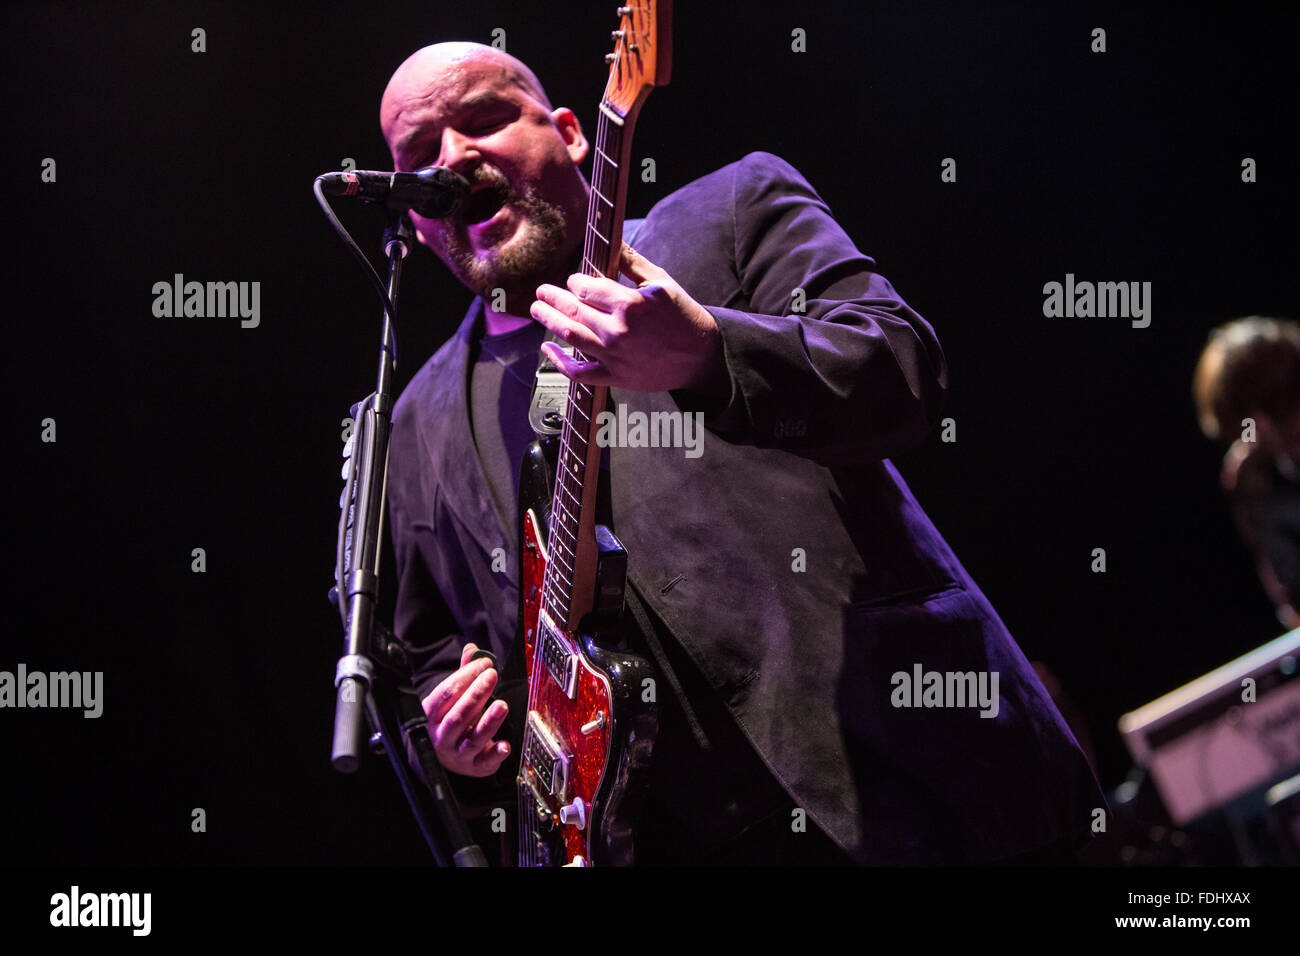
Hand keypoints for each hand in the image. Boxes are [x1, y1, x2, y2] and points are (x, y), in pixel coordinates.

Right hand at [420, 643, 510, 776]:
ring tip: (502, 705)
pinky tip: (505, 745)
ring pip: (472, 739)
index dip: (465, 676)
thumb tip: (473, 649)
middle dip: (476, 694)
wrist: (444, 756)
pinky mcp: (473, 767)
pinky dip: (495, 754)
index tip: (484, 664)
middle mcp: (440, 736)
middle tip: (492, 676)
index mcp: (430, 715)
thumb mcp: (451, 697)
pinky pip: (484, 762)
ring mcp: (456, 754)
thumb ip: (463, 674)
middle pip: (458, 715)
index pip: (446, 693)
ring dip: (489, 722)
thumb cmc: (449, 719)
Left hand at [530, 242, 724, 393]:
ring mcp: (614, 357)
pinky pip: (579, 372)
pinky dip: (559, 361)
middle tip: (541, 291)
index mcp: (629, 304)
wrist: (701, 357)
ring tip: (538, 309)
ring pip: (569, 336)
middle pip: (572, 310)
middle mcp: (618, 331)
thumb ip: (632, 262)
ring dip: (548, 320)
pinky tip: (547, 348)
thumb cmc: (683, 317)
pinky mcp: (615, 377)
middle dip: (552, 298)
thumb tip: (613, 241)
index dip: (576, 282)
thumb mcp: (662, 283)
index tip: (575, 281)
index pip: (586, 288)